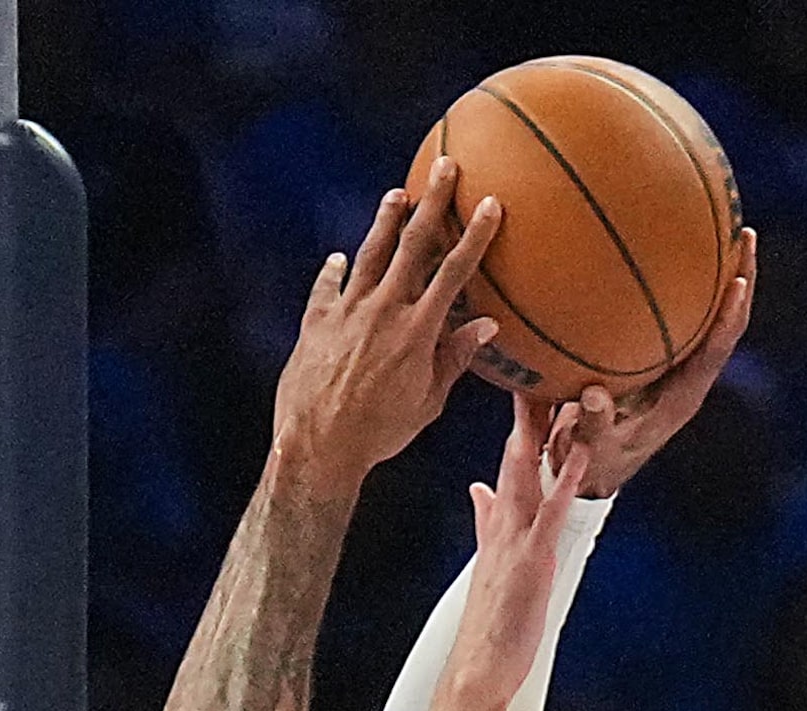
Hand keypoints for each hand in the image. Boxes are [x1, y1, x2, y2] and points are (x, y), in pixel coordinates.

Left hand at [273, 156, 502, 484]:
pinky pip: (326, 288)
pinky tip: (338, 259)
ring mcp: (346, 313)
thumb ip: (455, 359)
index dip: (474, 234)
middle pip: (413, 244)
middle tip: (445, 167)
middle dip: (432, 202)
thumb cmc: (378, 433)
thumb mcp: (428, 402)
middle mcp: (383, 311)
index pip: (454, 271)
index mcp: (417, 331)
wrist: (316, 447)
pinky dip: (334, 272)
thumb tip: (488, 325)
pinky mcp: (316, 324)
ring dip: (385, 220)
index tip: (490, 203)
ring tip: (396, 194)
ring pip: (369, 254)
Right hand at [451, 395, 589, 706]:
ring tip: (562, 394)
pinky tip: (578, 456)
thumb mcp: (490, 560)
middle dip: (527, 416)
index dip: (518, 426)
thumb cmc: (490, 623)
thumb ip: (486, 521)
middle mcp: (504, 525)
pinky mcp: (529, 561)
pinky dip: (564, 482)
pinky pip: (550, 513)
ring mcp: (515, 541)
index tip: (527, 387)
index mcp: (498, 525)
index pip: (508, 465)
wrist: (478, 668)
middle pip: (515, 459)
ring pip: (530, 477)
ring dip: (546, 436)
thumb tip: (479, 489)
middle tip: (540, 368)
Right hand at [540, 226, 756, 496]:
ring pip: (709, 316)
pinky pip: (679, 318)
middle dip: (740, 277)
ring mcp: (677, 369)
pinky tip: (667, 254)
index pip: (717, 350)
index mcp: (683, 398)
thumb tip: (594, 396)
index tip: (739, 280)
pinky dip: (682, 286)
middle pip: (727, 322)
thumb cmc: (594, 462)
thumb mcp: (590, 449)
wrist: (593, 472)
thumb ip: (594, 425)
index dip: (730, 317)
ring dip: (720, 274)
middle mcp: (689, 378)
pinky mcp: (660, 363)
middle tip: (742, 232)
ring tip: (722, 229)